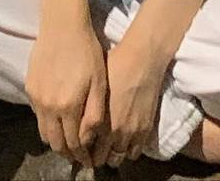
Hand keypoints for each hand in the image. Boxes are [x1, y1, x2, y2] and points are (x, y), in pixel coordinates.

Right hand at [25, 22, 108, 167]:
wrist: (62, 25)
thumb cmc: (86, 51)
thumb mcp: (99, 83)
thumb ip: (94, 115)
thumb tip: (88, 140)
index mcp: (68, 107)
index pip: (73, 144)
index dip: (82, 156)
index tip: (89, 161)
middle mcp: (48, 106)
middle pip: (55, 143)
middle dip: (68, 153)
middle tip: (79, 155)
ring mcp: (36, 97)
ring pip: (44, 131)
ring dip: (56, 140)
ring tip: (68, 140)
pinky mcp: (30, 87)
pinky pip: (38, 115)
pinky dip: (48, 123)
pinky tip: (58, 117)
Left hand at [88, 37, 166, 167]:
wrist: (142, 59)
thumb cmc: (115, 64)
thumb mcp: (93, 85)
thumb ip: (85, 107)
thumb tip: (75, 117)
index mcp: (96, 119)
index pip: (83, 146)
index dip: (79, 148)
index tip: (78, 146)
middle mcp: (112, 131)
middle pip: (99, 158)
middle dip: (93, 156)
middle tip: (92, 151)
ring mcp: (129, 133)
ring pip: (116, 159)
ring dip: (111, 156)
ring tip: (108, 149)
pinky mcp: (144, 131)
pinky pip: (134, 153)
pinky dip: (127, 152)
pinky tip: (124, 143)